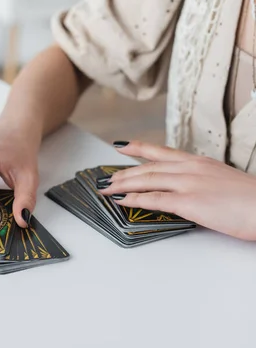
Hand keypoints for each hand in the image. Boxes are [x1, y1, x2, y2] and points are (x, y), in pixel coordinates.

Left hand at [99, 141, 255, 240]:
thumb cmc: (253, 200)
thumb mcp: (223, 181)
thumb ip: (202, 181)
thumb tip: (189, 190)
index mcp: (200, 162)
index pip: (162, 151)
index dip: (138, 148)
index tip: (121, 145)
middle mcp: (191, 168)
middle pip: (148, 167)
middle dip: (123, 172)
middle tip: (106, 177)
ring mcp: (189, 184)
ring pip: (146, 180)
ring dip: (122, 184)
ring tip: (106, 188)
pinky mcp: (190, 202)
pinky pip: (154, 199)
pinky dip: (134, 199)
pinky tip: (122, 201)